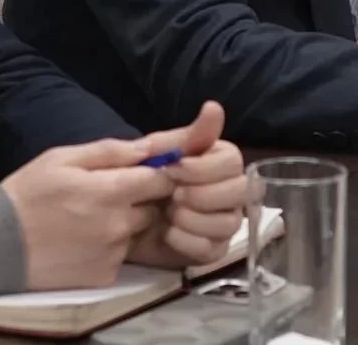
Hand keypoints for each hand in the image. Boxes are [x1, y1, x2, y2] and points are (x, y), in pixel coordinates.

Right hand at [4, 134, 178, 289]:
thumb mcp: (61, 158)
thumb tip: (146, 148)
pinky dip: (109, 248)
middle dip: (139, 200)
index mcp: (111, 191)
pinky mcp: (104, 276)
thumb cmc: (28, 194)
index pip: (160, 181)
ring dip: (124, 225)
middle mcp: (119, 225)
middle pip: (152, 209)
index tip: (140, 174)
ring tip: (90, 220)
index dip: (155, 175)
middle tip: (108, 196)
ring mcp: (113, 254)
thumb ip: (108, 151)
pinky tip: (83, 242)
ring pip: (136, 234)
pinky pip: (120, 256)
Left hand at [127, 102, 246, 267]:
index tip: (174, 170)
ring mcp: (224, 222)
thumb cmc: (139, 178)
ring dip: (195, 219)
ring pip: (229, 222)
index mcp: (219, 161)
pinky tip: (168, 234)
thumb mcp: (156, 152)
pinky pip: (214, 249)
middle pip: (241, 191)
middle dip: (203, 195)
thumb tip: (214, 107)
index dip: (204, 168)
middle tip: (172, 196)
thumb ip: (187, 135)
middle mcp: (230, 190)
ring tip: (168, 215)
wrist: (116, 216)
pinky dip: (188, 241)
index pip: (233, 161)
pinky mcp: (213, 250)